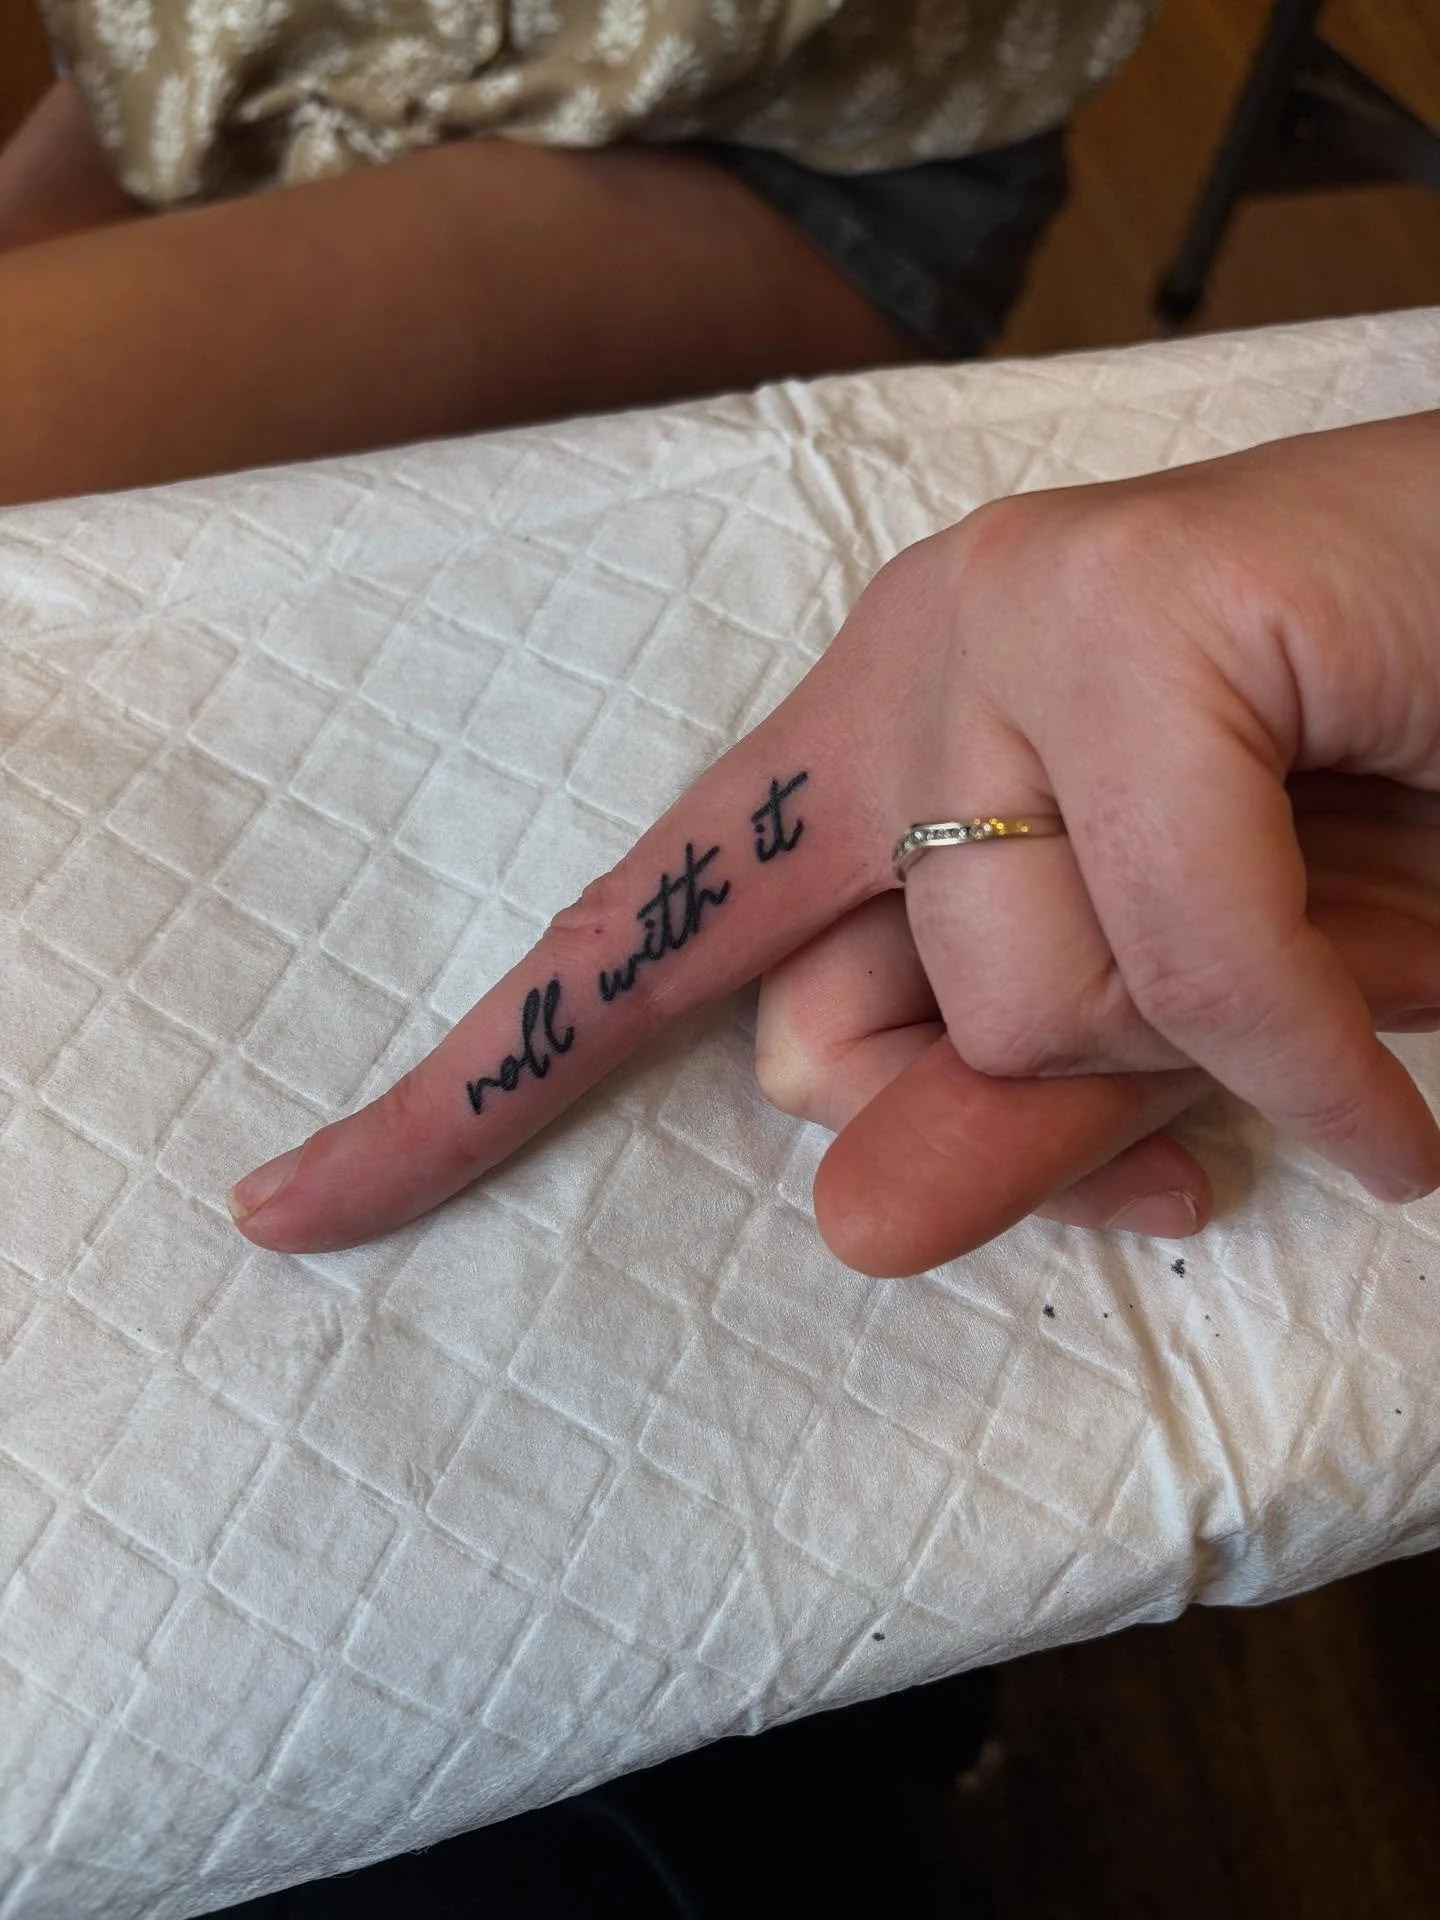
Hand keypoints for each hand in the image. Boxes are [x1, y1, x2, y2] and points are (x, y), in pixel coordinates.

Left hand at [228, 413, 1439, 1267]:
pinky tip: (1392, 1099)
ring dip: (1211, 1042)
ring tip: (1339, 933)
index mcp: (880, 742)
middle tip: (1233, 1001)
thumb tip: (843, 1229)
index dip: (470, 1087)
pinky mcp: (1135, 607)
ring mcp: (1008, 619)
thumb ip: (1007, 1116)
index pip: (639, 937)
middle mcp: (910, 658)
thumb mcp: (1169, 1017)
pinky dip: (1309, 1054)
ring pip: (1023, 1007)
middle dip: (1055, 1091)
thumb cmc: (1374, 812)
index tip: (300, 1205)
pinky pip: (1182, 958)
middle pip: (855, 1032)